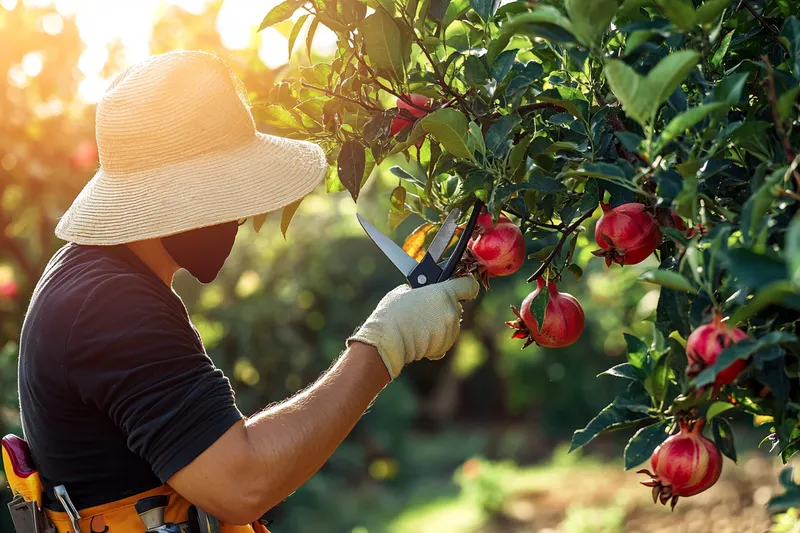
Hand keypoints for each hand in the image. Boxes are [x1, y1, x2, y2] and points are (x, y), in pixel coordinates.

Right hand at [348, 276, 479, 378]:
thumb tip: (424, 292)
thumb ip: (421, 290)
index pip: (469, 285)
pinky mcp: (444, 348)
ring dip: (440, 324)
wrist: (388, 341)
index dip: (465, 284)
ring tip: (419, 325)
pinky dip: (436, 340)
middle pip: (457, 306)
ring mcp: (450, 331)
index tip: (460, 285)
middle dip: (445, 306)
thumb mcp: (404, 291)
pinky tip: (420, 337)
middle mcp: (451, 312)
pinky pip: (444, 340)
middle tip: (427, 308)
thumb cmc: (393, 313)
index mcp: (444, 293)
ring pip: (451, 324)